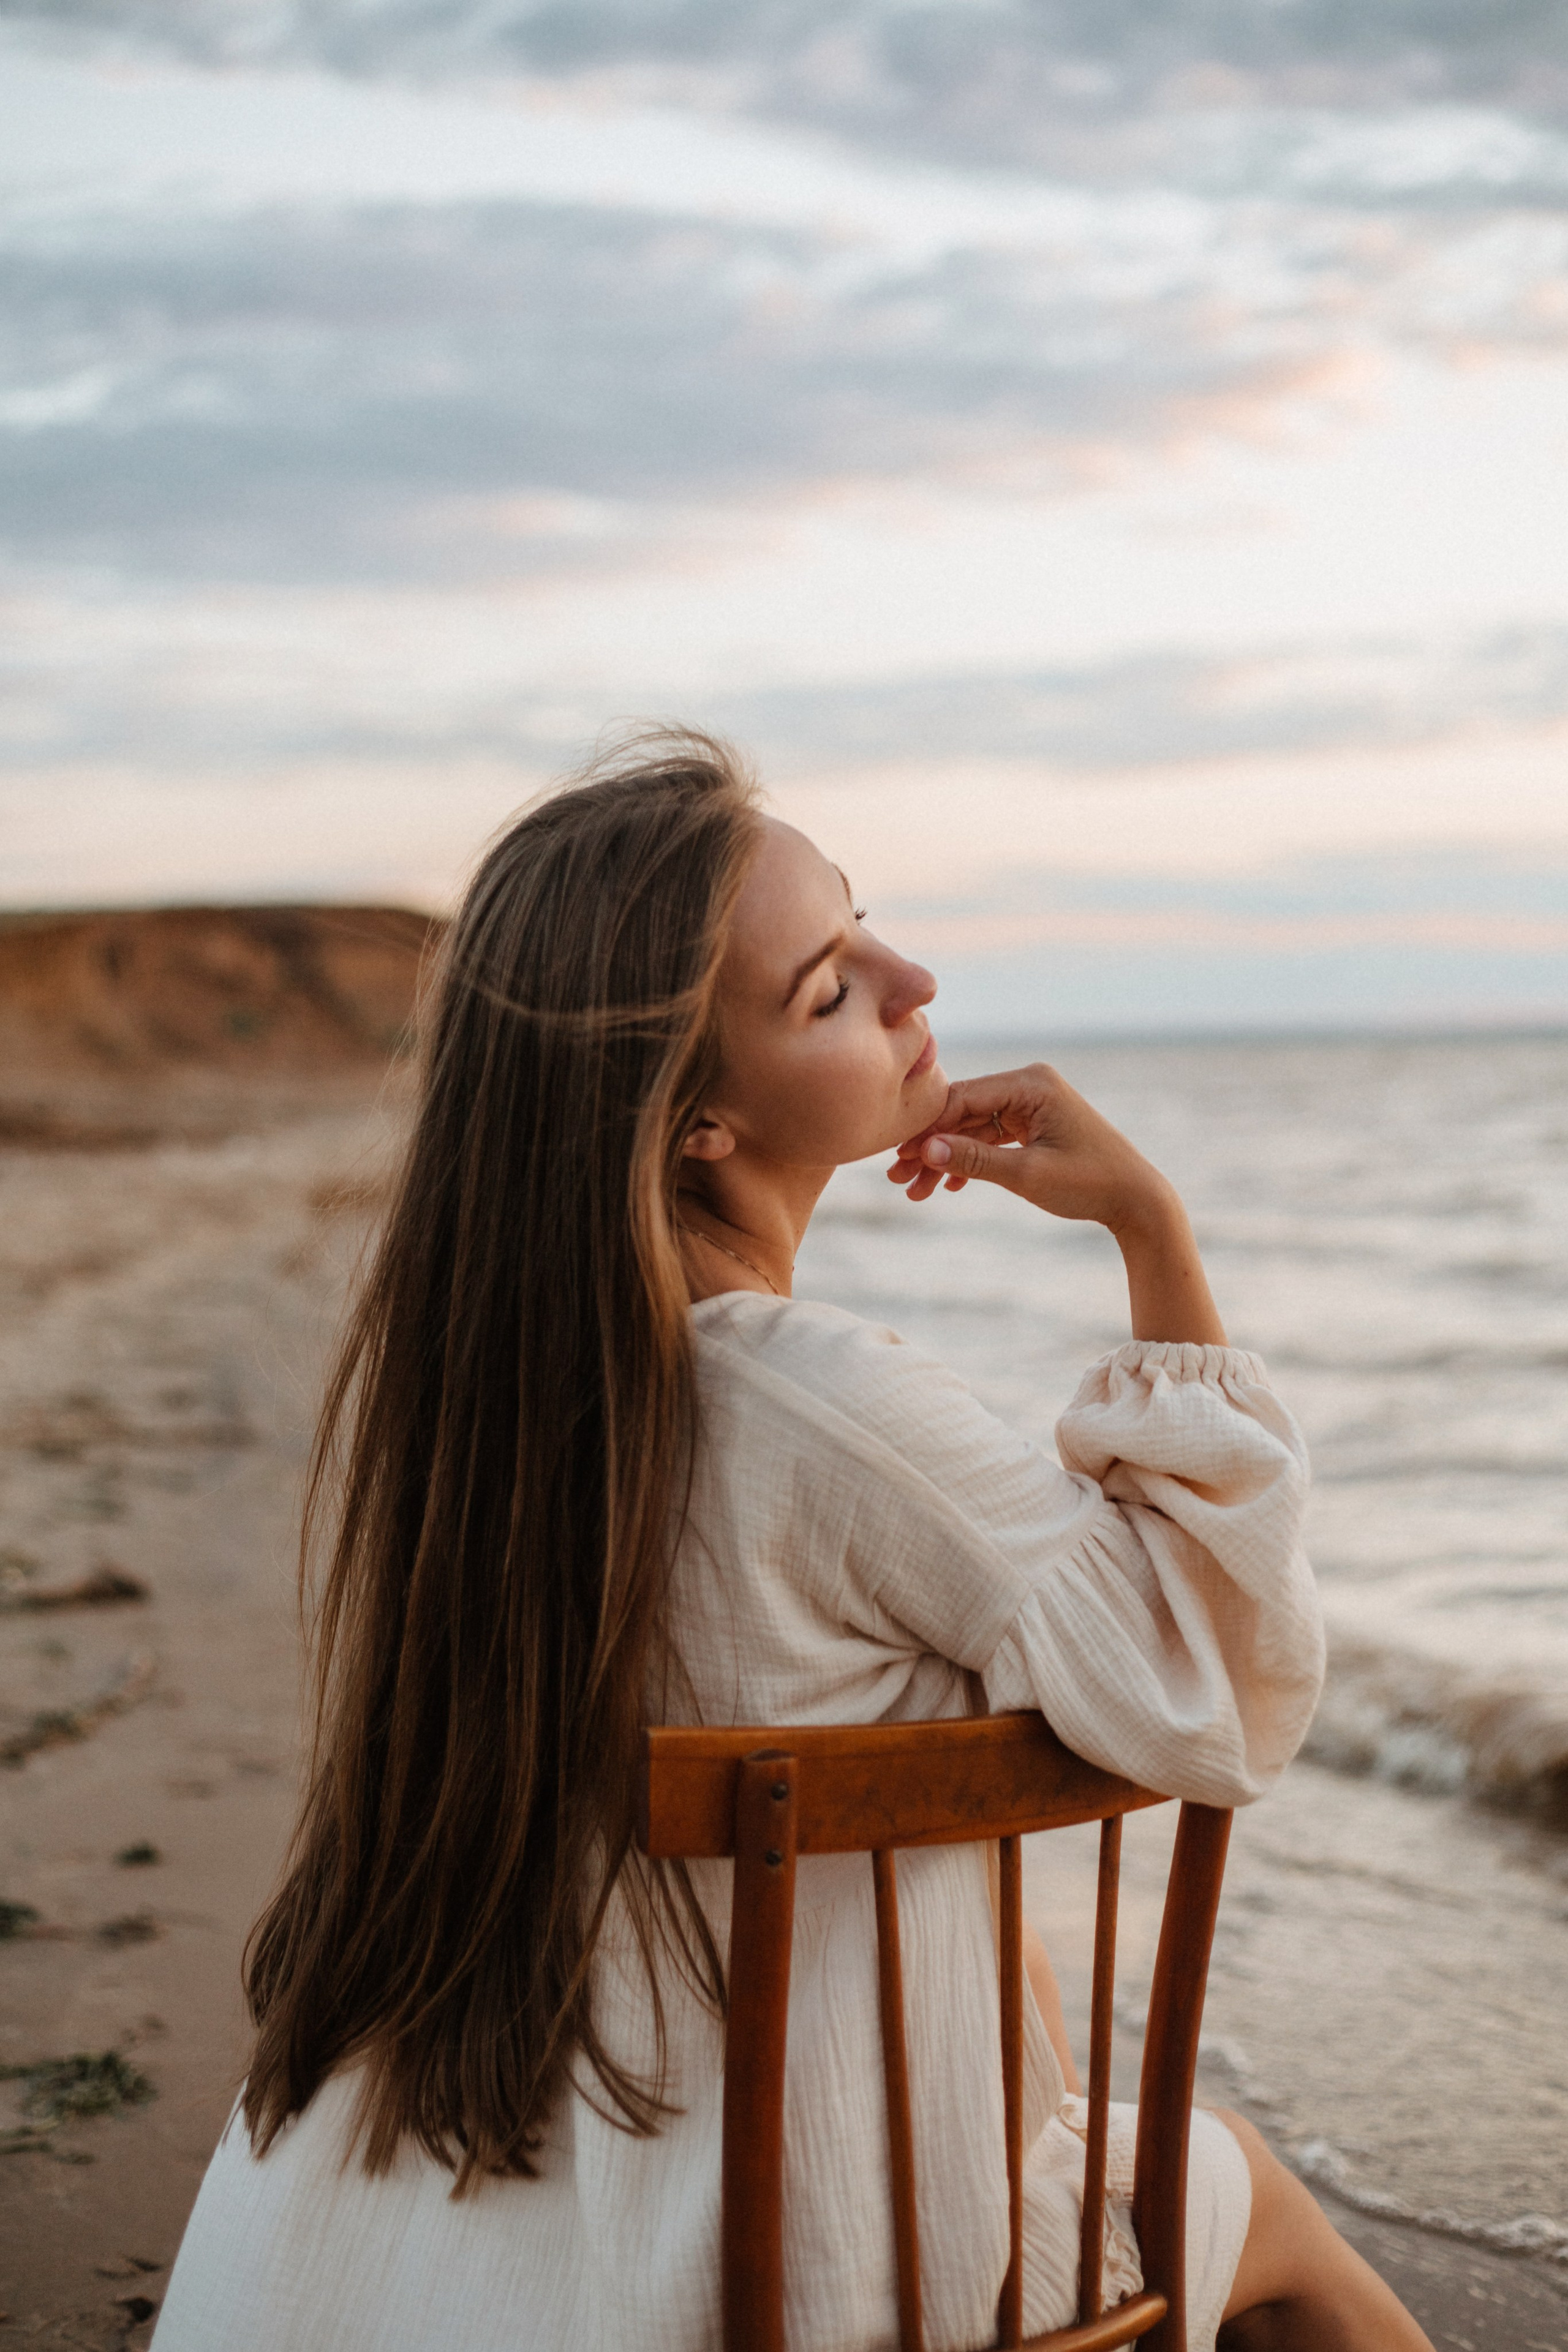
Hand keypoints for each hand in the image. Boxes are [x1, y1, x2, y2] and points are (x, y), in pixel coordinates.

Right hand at [887, 1063, 1226, 1343]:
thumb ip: (974, 1159)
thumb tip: (925, 1149)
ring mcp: (1032, 1104)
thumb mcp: (1027, 1174)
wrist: (1137, 1199)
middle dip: (931, 1148)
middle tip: (898, 1179)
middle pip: (963, 1112)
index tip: (899, 1158)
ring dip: (946, 1159)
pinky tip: (948, 1186)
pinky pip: (992, 1138)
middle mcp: (1030, 1085)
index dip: (926, 1130)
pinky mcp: (1035, 1124)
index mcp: (1031, 1084)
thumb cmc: (1089, 1183)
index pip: (962, 1099)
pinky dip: (971, 1160)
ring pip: (973, 1129)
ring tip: (916, 1191)